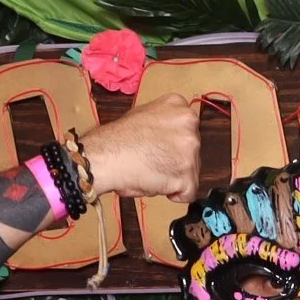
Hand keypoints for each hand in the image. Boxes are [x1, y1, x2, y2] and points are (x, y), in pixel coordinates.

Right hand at [80, 93, 200, 204]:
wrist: (106, 156)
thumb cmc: (118, 139)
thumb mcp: (145, 115)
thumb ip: (164, 124)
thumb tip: (172, 137)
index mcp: (178, 106)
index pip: (188, 131)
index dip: (173, 144)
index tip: (160, 147)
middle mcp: (189, 124)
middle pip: (194, 152)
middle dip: (176, 161)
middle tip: (153, 160)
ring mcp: (190, 150)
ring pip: (192, 172)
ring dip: (174, 177)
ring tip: (152, 170)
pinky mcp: (188, 175)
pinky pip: (189, 192)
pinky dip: (175, 194)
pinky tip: (157, 183)